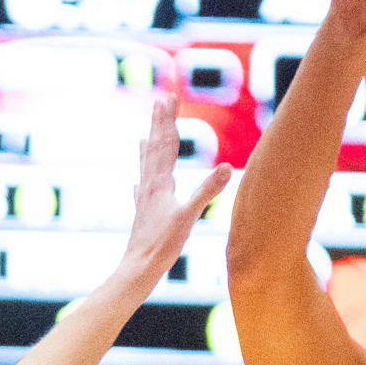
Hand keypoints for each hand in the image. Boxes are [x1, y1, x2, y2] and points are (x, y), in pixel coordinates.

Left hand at [111, 65, 234, 288]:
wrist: (138, 267)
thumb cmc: (163, 245)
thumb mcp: (189, 217)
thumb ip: (208, 190)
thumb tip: (227, 166)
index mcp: (161, 182)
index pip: (167, 143)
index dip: (169, 119)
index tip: (169, 97)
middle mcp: (150, 184)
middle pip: (155, 146)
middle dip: (159, 122)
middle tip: (160, 100)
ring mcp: (144, 197)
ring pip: (147, 164)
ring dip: (149, 144)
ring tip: (146, 131)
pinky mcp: (142, 211)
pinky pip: (143, 186)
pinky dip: (143, 176)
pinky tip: (138, 180)